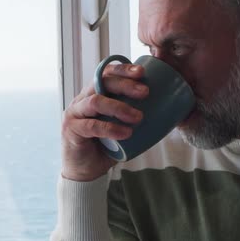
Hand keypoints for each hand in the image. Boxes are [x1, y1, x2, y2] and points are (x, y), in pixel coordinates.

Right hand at [61, 63, 148, 180]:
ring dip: (119, 107)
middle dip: (125, 84)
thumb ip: (133, 115)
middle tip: (145, 92)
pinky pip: (92, 125)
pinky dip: (111, 128)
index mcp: (93, 94)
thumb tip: (168, 110)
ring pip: (96, 101)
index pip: (106, 73)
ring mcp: (74, 113)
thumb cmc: (106, 146)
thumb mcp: (121, 126)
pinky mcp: (71, 129)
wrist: (85, 170)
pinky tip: (126, 133)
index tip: (142, 72)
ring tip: (138, 117)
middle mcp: (82, 99)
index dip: (123, 70)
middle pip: (101, 82)